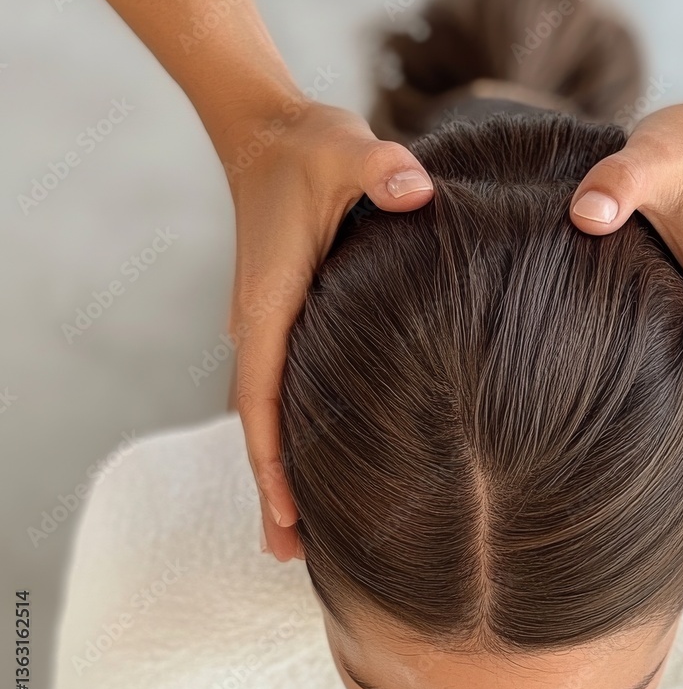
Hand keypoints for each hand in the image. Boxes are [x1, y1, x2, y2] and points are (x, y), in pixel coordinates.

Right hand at [212, 99, 434, 561]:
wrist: (269, 131)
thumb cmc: (309, 145)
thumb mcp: (348, 147)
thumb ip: (381, 169)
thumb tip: (417, 191)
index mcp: (271, 299)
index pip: (263, 392)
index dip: (273, 456)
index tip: (287, 513)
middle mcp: (261, 320)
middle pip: (259, 420)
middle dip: (272, 485)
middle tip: (288, 558)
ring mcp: (269, 322)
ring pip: (269, 410)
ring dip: (278, 468)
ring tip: (296, 538)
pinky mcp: (285, 316)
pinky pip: (283, 387)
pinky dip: (291, 433)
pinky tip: (316, 461)